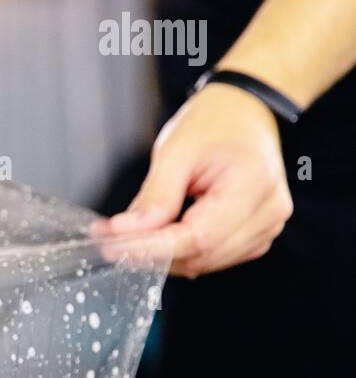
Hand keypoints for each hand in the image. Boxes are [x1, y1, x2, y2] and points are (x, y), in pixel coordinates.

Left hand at [104, 83, 293, 277]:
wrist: (244, 114)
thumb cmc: (214, 125)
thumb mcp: (176, 150)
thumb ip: (155, 196)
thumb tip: (127, 231)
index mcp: (254, 185)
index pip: (198, 237)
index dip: (152, 248)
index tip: (113, 246)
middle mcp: (268, 213)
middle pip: (202, 255)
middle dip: (151, 253)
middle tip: (108, 242)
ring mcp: (266, 227)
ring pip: (205, 262)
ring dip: (163, 257)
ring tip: (127, 237)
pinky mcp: (255, 236)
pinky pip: (212, 258)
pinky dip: (180, 253)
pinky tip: (157, 236)